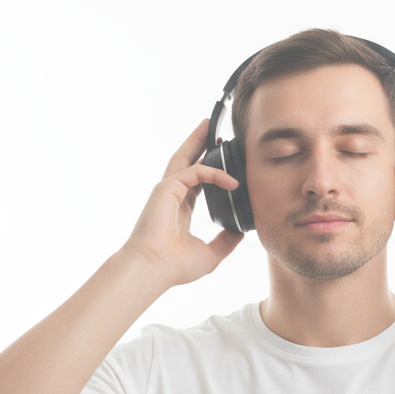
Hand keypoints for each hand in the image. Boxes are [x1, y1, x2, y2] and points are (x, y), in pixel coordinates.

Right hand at [121, 118, 244, 287]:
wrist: (153, 269)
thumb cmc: (174, 267)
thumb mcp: (210, 254)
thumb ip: (226, 241)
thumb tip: (242, 231)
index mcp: (179, 210)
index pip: (195, 182)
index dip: (210, 170)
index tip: (226, 162)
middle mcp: (171, 196)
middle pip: (186, 161)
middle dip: (198, 143)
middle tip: (213, 129)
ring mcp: (167, 190)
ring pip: (185, 157)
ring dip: (198, 140)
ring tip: (211, 124)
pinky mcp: (167, 188)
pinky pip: (196, 172)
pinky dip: (215, 173)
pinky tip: (232, 182)